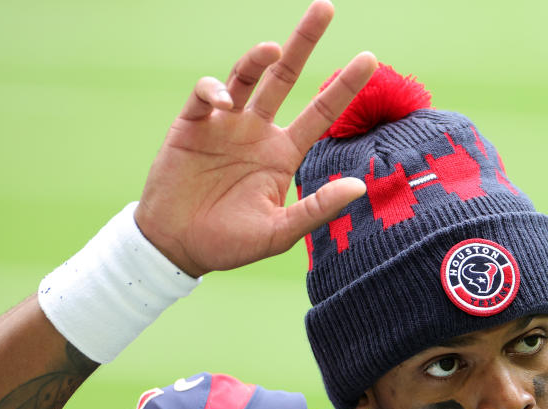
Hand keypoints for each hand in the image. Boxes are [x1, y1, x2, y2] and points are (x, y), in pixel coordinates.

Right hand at [134, 0, 376, 276]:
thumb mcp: (279, 232)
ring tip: (272, 49)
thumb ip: (316, 209)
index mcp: (282, 154)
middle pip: (286, 77)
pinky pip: (206, 95)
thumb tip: (359, 187)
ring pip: (246, 76)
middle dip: (305, 42)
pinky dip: (215, 90)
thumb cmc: (229, 243)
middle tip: (326, 7)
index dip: (345, 86)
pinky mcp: (192, 125)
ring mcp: (225, 125)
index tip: (370, 59)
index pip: (321, 112)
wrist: (176, 247)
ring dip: (258, 58)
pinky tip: (223, 101)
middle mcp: (257, 131)